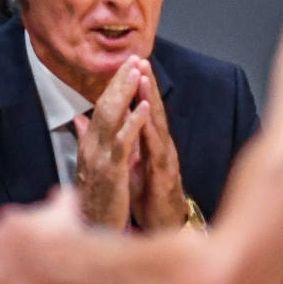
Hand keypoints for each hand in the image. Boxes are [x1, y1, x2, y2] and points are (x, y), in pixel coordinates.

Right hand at [73, 57, 153, 228]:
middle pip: (104, 106)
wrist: (91, 232)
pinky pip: (122, 143)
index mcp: (90, 146)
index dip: (114, 86)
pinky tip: (144, 107)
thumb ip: (85, 140)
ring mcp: (100, 159)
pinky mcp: (111, 173)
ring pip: (110, 118)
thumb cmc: (96, 202)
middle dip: (120, 81)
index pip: (101, 108)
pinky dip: (133, 122)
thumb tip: (80, 118)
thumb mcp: (90, 167)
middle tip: (135, 57)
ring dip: (125, 93)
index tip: (128, 64)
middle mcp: (91, 148)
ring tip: (138, 72)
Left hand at [128, 66, 187, 230]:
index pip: (144, 111)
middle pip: (153, 110)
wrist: (162, 225)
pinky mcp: (165, 174)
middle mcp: (160, 146)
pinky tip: (148, 117)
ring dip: (151, 100)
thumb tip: (117, 128)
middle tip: (140, 59)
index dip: (137, 89)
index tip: (129, 65)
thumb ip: (126, 145)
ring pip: (157, 124)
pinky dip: (153, 132)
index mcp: (150, 143)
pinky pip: (158, 149)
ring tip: (144, 77)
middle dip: (147, 84)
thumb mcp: (133, 166)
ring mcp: (165, 158)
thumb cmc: (148, 196)